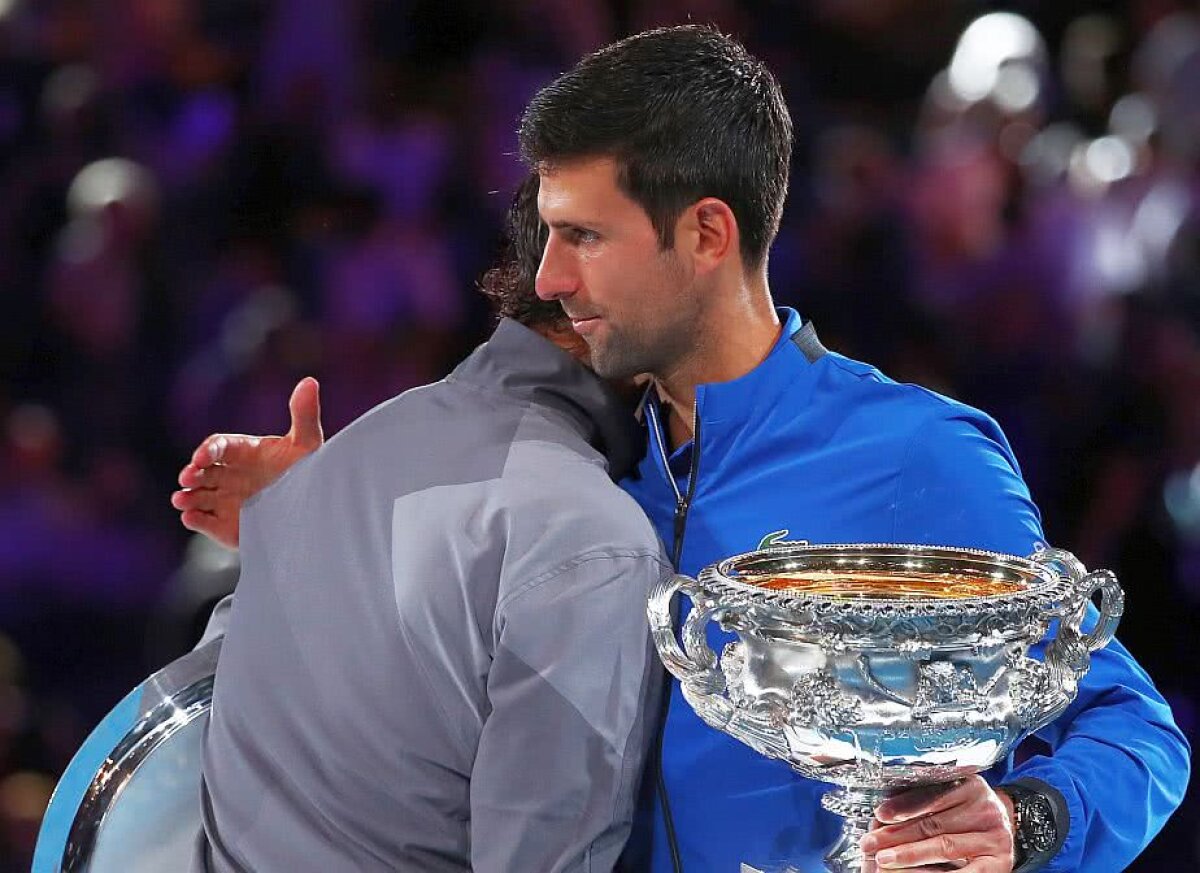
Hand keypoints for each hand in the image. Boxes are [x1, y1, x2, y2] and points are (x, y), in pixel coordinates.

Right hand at [171, 377, 323, 548]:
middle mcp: (229, 475)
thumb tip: (310, 381)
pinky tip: (191, 517)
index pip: (218, 446)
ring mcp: (226, 501)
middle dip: (192, 473)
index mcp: (243, 452)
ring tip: (181, 500)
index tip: (203, 456)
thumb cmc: (308, 472)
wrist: (316, 510)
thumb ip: (304, 415)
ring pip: (198, 497)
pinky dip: (196, 520)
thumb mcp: (307, 445)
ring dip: (187, 497)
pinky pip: (205, 522)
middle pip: (202, 472)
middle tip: (188, 476)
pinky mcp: (226, 526)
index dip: (208, 450)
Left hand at [859, 777, 1015, 871]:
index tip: (879, 815)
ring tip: (884, 860)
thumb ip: (924, 801)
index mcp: (971, 786)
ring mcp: (994, 838)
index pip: (934, 795)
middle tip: (871, 843)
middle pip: (935, 823)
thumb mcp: (951, 798)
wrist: (1004, 830)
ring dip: (909, 855)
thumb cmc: (966, 812)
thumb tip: (883, 814)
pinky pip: (961, 872)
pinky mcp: (998, 864)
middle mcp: (986, 810)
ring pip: (945, 846)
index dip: (904, 805)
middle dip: (897, 835)